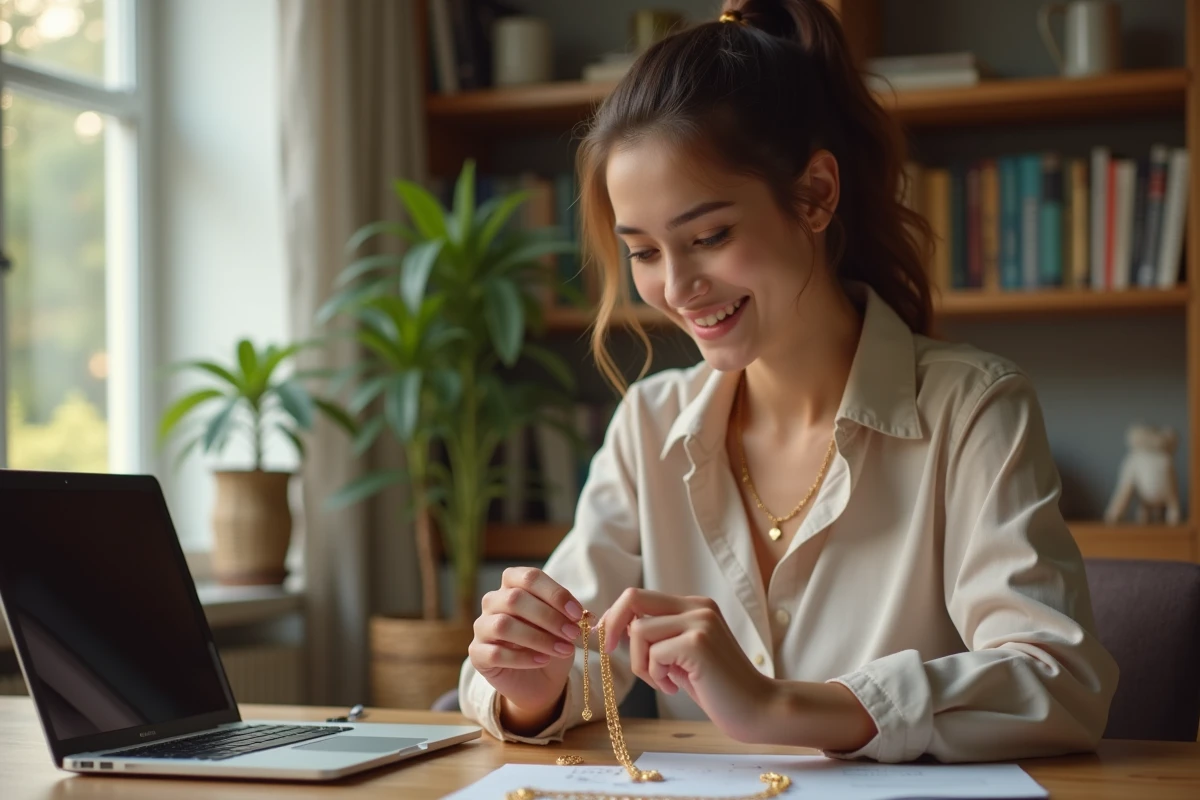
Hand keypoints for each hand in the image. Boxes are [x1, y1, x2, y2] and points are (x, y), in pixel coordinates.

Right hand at [468, 567, 583, 723]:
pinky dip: (523, 658)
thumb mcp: (564, 625)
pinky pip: (495, 653)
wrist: (538, 680)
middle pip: (515, 599)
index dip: (555, 593)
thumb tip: (583, 614)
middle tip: (574, 634)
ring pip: (503, 625)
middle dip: (549, 617)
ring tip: (563, 649)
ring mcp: (482, 627)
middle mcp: (493, 601)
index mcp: (513, 584)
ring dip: (538, 638)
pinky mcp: (477, 654)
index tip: (578, 613)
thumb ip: (569, 615)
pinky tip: (542, 661)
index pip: (530, 577)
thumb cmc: (551, 643)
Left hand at [601, 589, 771, 741]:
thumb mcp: (683, 656)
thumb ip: (660, 638)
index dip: (616, 614)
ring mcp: (699, 622)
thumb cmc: (719, 689)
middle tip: (609, 648)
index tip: (607, 638)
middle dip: (613, 624)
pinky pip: (653, 654)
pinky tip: (675, 687)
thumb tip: (620, 627)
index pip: (641, 596)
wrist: (758, 709)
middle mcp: (697, 607)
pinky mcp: (698, 643)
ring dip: (641, 664)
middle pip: (634, 598)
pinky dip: (656, 675)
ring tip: (664, 681)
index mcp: (694, 606)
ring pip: (639, 631)